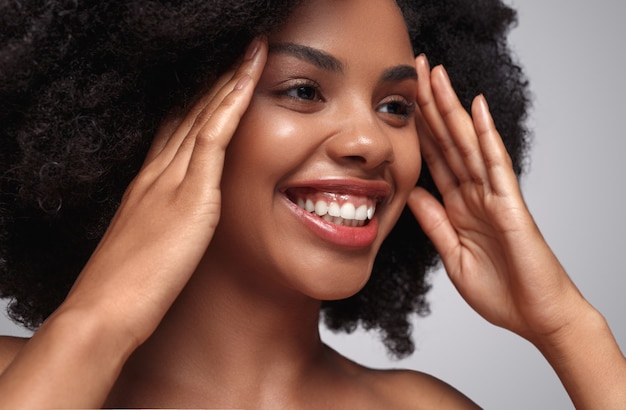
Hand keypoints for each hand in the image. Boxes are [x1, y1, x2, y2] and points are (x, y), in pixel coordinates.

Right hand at [64, 37, 267, 345]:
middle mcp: (159, 173)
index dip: (196, 101)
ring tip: (250, 51)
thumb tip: (181, 221)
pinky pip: (214, 137)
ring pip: (204, 115)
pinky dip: (231, 105)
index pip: (175, 129)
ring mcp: (173, 180)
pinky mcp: (190, 195)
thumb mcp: (147, 245)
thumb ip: (164, 224)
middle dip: (214, 81)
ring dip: (229, 80)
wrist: (104, 310)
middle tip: (236, 52)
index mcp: (148, 184)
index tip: (214, 80)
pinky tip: (247, 81)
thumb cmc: (127, 288)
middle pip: (190, 113)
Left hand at [408, 55, 625, 408]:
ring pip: (468, 143)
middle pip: (448, 142)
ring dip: (453, 109)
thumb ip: (433, 222)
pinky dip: (486, 136)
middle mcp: (475, 194)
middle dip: (431, 107)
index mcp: (459, 207)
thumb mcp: (452, 254)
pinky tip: (476, 108)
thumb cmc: (500, 291)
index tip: (401, 103)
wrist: (535, 317)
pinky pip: (496, 164)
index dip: (418, 130)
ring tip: (438, 76)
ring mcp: (494, 196)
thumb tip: (410, 191)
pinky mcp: (511, 205)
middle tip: (416, 71)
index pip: (434, 159)